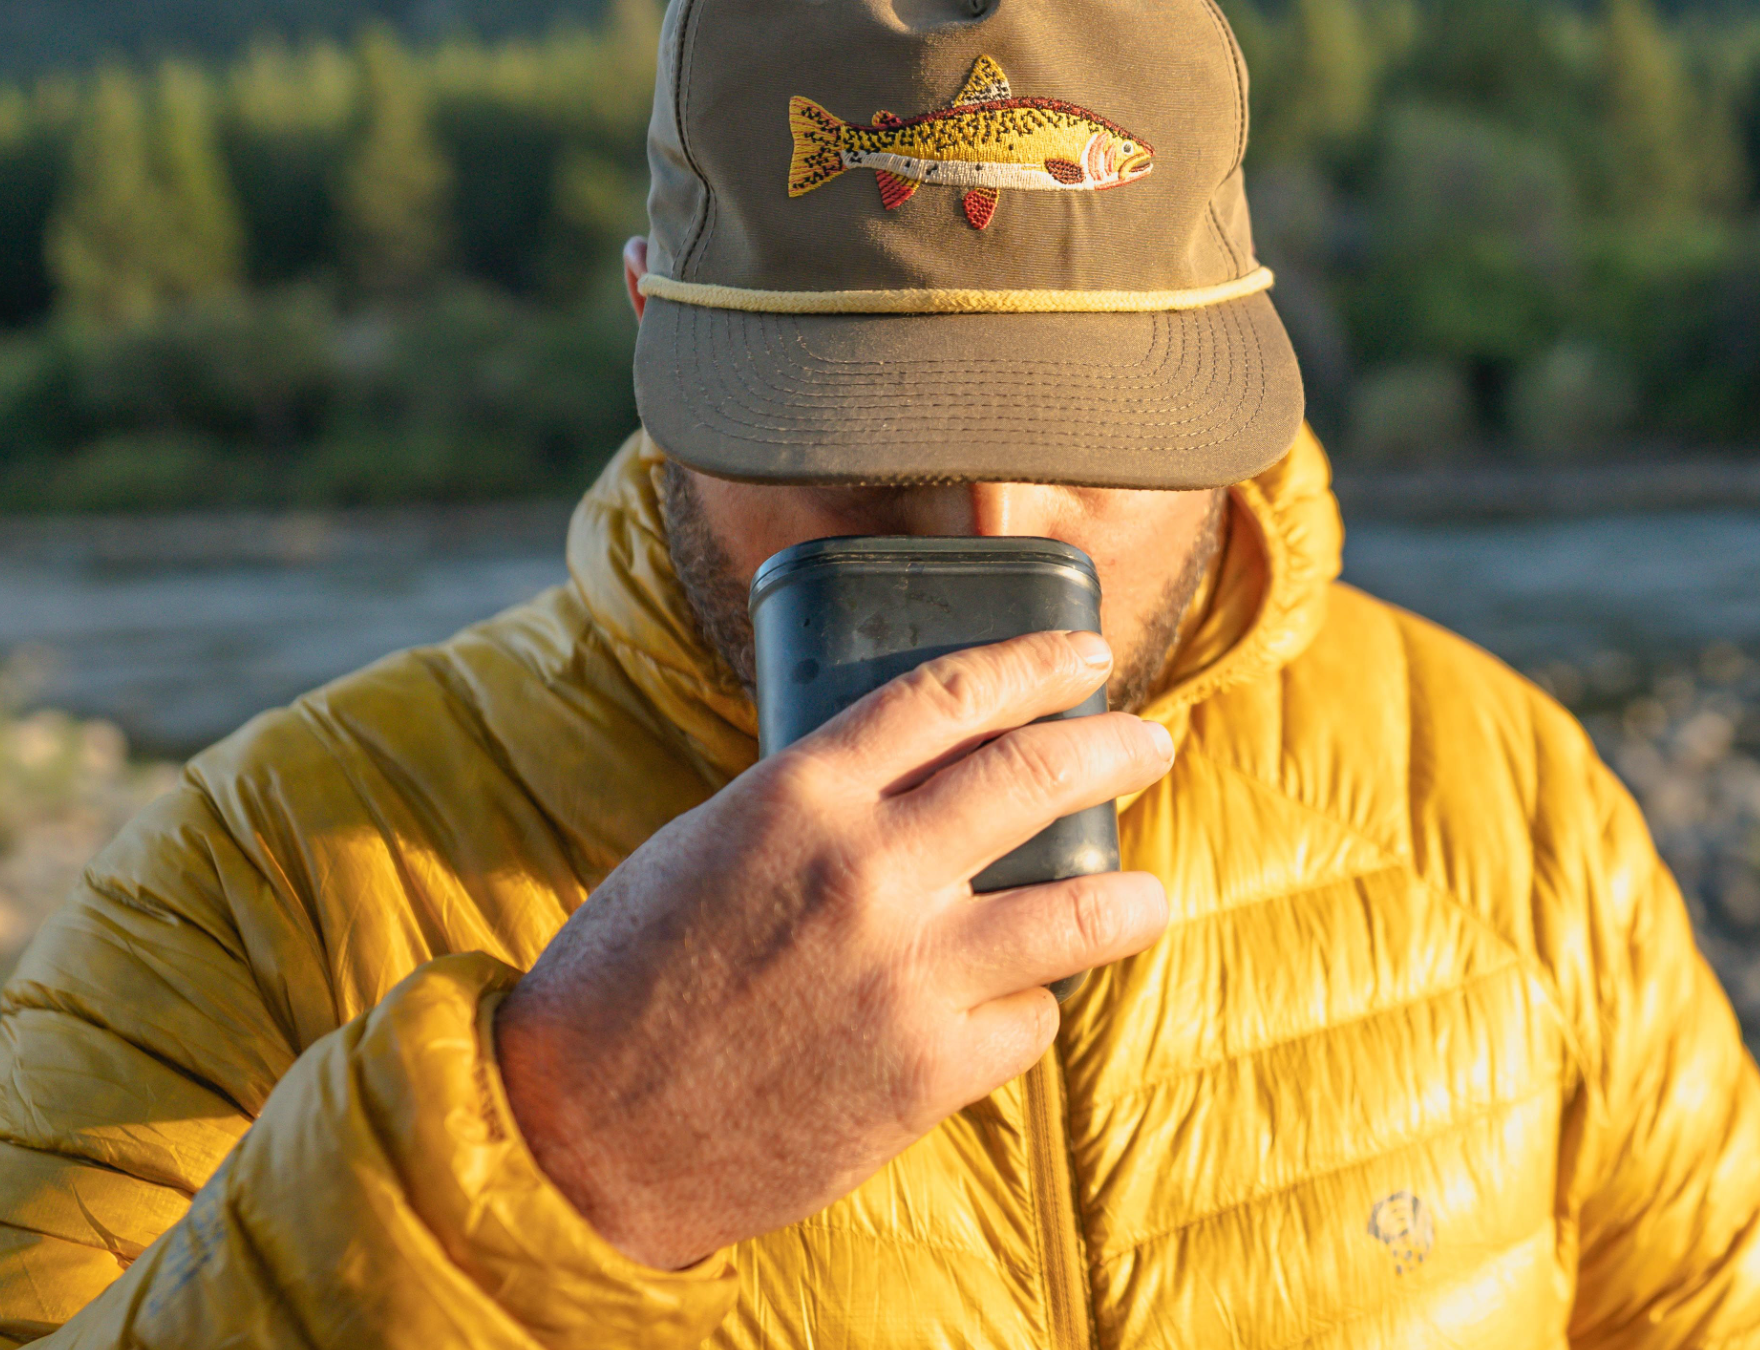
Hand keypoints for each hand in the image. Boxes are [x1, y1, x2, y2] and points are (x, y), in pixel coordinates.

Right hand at [494, 630, 1172, 1268]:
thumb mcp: (709, 843)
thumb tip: (913, 776)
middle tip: (1150, 744)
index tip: (1089, 655)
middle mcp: (866, 871)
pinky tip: (1016, 1008)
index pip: (955, 692)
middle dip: (1117, 748)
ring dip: (1132, 896)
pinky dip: (1026, 1011)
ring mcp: (906, 975)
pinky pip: (1028, 1021)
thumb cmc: (629, 977)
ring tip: (1145, 893)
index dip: (1039, 662)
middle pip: (1040, 774)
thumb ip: (816, 804)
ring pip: (1082, 911)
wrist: (577, 1136)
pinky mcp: (925, 1075)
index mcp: (802, 794)